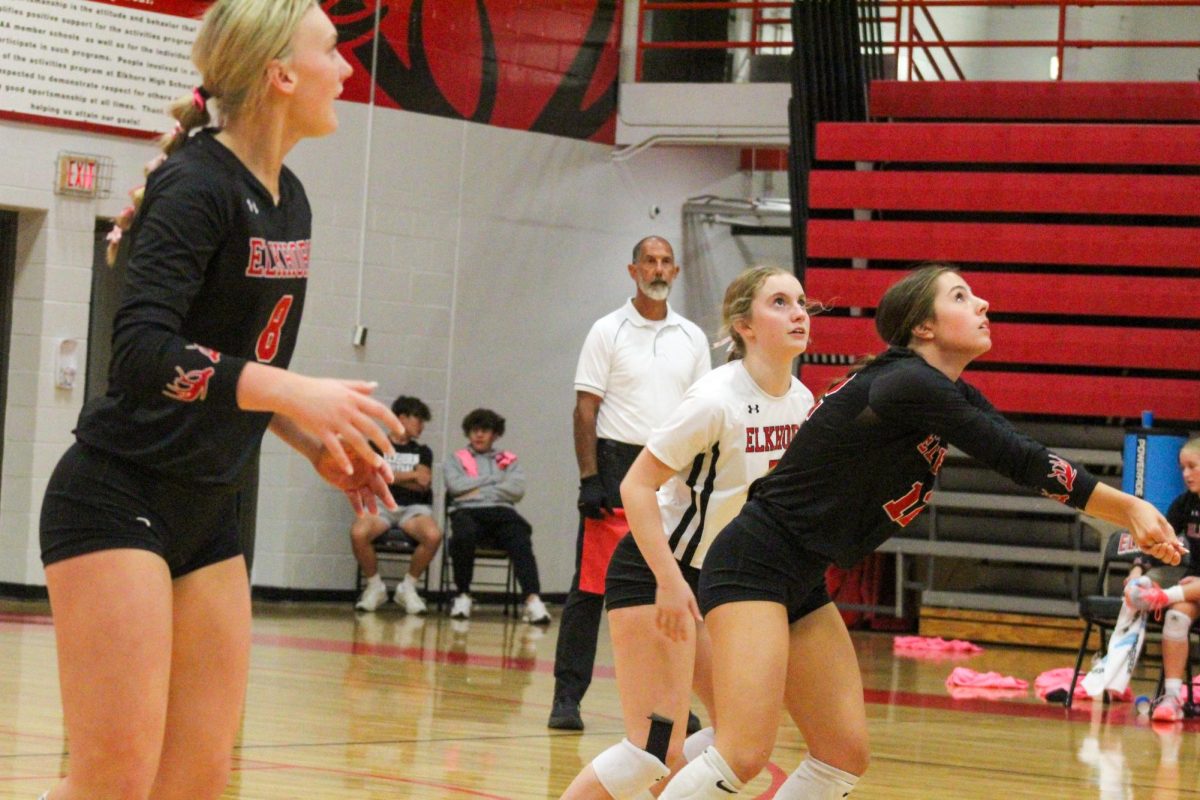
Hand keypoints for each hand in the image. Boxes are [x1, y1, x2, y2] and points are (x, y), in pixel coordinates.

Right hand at [282, 378, 404, 477]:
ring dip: (369, 454)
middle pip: (371, 428)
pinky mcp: (321, 430)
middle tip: (392, 454)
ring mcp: (334, 420)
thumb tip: (376, 385)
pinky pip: (335, 448)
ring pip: (357, 440)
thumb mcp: (339, 384)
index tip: (401, 431)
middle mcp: (346, 409)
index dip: (392, 421)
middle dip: (384, 442)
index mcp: (353, 398)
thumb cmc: (316, 388)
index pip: (379, 410)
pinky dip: (343, 460)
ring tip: (378, 464)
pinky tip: (350, 471)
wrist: (291, 392)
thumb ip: (359, 386)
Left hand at [313, 443, 397, 516]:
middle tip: (393, 507)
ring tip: (375, 513)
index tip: (390, 480)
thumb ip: (353, 447)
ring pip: (368, 494)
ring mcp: (359, 481)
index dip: (386, 472)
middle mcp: (367, 472)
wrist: (321, 453)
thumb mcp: (344, 442)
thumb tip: (362, 449)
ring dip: (372, 503)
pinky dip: (357, 506)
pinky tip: (361, 514)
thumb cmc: (334, 444)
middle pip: (379, 485)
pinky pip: (354, 498)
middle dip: (386, 496)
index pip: (381, 466)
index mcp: (369, 459)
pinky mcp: (349, 488)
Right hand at [577, 474, 609, 518]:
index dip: (602, 516)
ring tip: (596, 515)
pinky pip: (582, 511)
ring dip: (591, 516)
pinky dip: (586, 513)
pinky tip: (590, 513)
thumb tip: (612, 515)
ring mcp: (582, 504)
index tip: (605, 516)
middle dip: (597, 517)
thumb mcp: (605, 498)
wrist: (590, 482)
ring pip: (587, 515)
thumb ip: (609, 507)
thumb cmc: (599, 490)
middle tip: (601, 516)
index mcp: (594, 504)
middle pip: (592, 516)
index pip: (598, 515)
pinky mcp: (579, 503)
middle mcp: (588, 505)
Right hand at [654, 573, 701, 641]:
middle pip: (673, 628)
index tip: (684, 640)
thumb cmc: (682, 587)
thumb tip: (700, 620)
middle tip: (675, 641)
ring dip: (666, 632)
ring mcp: (665, 610)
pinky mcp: (659, 607)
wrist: (669, 579)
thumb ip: (695, 610)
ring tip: (667, 636)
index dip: (683, 634)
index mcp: (683, 610)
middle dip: (674, 636)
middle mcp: (673, 612)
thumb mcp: (691, 598)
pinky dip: (658, 625)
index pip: (683, 626)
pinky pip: (657, 619)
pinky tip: (659, 629)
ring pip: (665, 625)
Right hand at [1126, 497, 1185, 564]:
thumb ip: (1171, 535)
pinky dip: (1155, 550)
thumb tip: (1180, 548)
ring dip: (1162, 551)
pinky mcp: (1138, 543)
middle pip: (1162, 552)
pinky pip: (1149, 551)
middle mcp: (1146, 538)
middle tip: (1170, 545)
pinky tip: (1157, 544)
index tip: (1176, 544)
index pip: (1169, 545)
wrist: (1129, 510)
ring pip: (1156, 553)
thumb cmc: (1148, 512)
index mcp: (1154, 531)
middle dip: (1169, 552)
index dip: (1175, 547)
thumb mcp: (1162, 521)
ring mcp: (1141, 542)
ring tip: (1164, 543)